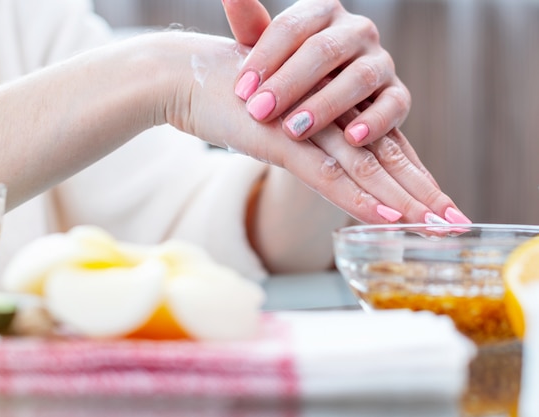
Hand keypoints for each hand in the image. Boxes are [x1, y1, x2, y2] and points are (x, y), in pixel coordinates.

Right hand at [158, 31, 467, 224]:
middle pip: (384, 158)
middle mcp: (327, 113)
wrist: (183, 77)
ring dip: (401, 202)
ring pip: (365, 168)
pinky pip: (328, 174)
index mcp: (330, 107)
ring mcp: (308, 124)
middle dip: (420, 195)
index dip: (412, 176)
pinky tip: (388, 218)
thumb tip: (308, 153)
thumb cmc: (225, 94)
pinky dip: (358, 198)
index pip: (381, 146)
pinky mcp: (283, 138)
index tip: (438, 206)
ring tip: (434, 229)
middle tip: (454, 225)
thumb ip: (296, 137)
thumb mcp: (270, 118)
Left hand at [223, 0, 410, 146]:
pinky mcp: (397, 94)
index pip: (292, 27)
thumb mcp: (267, 51)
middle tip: (259, 112)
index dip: (265, 58)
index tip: (240, 90)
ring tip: (294, 130)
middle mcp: (356, 30)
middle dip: (289, 83)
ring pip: (359, 77)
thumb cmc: (289, 74)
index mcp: (322, 12)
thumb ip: (249, 26)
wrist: (325, 104)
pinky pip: (394, 105)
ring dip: (325, 105)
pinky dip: (375, 122)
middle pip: (324, 50)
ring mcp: (380, 61)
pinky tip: (350, 139)